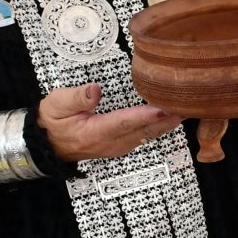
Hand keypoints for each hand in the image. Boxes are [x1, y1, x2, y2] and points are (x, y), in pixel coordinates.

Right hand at [37, 83, 181, 162]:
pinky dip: (161, 126)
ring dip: (168, 123)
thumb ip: (75, 98)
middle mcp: (111, 143)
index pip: (125, 122)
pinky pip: (146, 136)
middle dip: (167, 118)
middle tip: (188, 104)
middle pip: (145, 130)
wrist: (48, 145)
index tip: (164, 107)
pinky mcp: (122, 145)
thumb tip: (94, 90)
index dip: (146, 114)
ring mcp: (119, 146)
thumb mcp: (55, 105)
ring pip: (149, 134)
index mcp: (95, 133)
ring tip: (187, 108)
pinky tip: (172, 117)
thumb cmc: (52, 123)